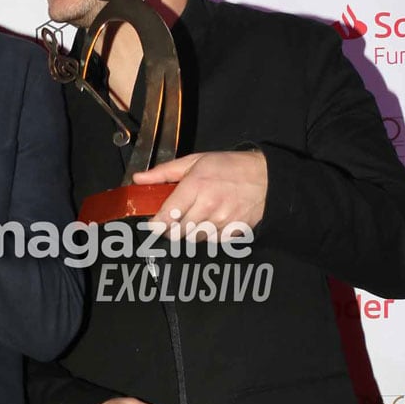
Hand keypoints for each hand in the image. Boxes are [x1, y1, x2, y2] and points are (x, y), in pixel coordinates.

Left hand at [134, 149, 267, 233]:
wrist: (266, 177)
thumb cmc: (229, 167)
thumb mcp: (195, 161)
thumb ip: (164, 173)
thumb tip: (138, 179)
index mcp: (194, 186)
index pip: (165, 218)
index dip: (156, 224)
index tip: (155, 222)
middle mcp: (207, 206)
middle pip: (177, 233)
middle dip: (172, 227)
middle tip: (175, 217)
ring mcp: (221, 221)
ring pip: (193, 239)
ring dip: (190, 231)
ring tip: (196, 216)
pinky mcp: (232, 232)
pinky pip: (210, 242)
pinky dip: (207, 235)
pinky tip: (212, 220)